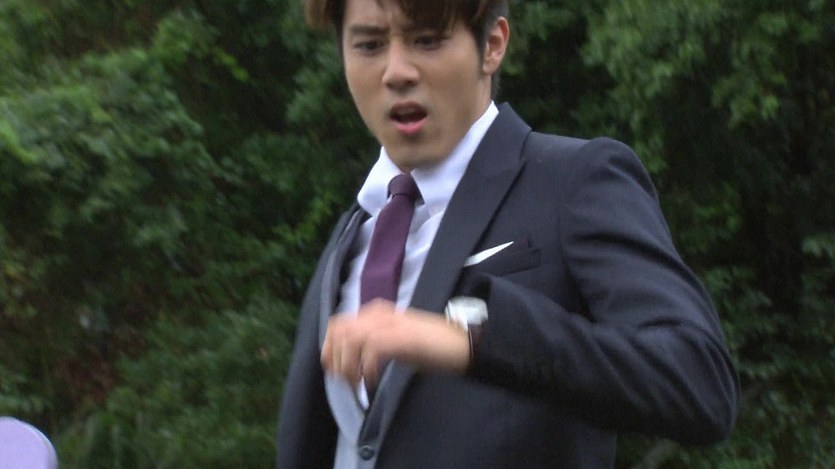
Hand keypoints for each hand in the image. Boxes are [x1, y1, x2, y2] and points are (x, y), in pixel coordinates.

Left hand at [321, 299, 469, 386]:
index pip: (337, 324)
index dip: (328, 348)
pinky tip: (373, 382)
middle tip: (348, 381)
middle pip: (339, 330)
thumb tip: (349, 361)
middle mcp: (380, 314)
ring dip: (350, 366)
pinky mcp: (402, 336)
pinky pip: (372, 349)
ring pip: (351, 339)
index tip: (333, 371)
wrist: (462, 344)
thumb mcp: (395, 342)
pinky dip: (367, 369)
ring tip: (360, 384)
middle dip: (336, 359)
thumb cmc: (431, 346)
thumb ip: (373, 345)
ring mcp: (391, 324)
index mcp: (376, 313)